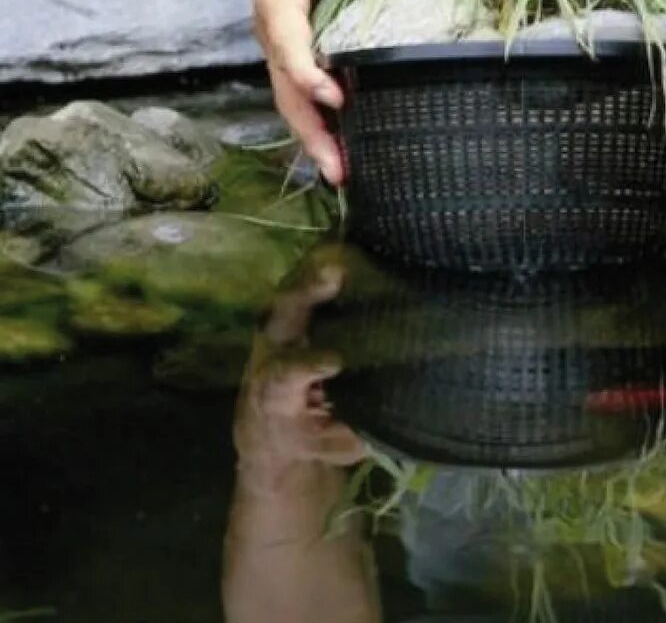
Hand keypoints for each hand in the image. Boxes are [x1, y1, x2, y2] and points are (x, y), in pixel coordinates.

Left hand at [234, 249, 365, 494]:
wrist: (266, 425)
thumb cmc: (304, 439)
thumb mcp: (328, 447)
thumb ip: (348, 435)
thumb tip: (380, 421)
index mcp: (276, 390)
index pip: (288, 373)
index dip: (309, 364)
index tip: (335, 360)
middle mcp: (269, 350)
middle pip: (282, 314)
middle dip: (306, 290)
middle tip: (336, 270)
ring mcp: (277, 323)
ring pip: (293, 286)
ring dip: (319, 264)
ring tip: (350, 244)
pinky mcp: (289, 306)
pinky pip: (306, 274)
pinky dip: (326, 256)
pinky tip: (352, 236)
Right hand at [238, 0, 431, 183]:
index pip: (288, 45)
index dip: (309, 75)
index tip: (337, 98)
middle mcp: (271, 21)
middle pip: (285, 87)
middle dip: (310, 132)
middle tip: (339, 172)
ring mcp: (280, 31)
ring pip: (290, 92)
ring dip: (313, 132)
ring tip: (342, 172)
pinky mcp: (293, 32)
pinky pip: (300, 78)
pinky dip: (316, 111)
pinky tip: (342, 136)